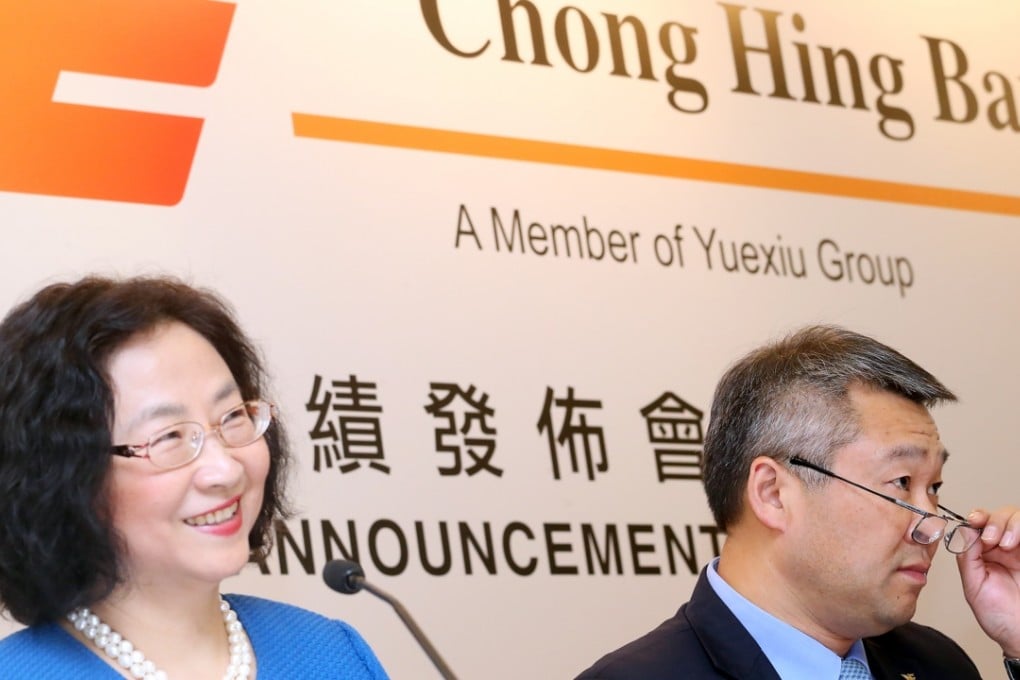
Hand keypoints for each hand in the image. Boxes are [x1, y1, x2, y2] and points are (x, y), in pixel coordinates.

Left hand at [956, 505, 1019, 656]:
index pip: (979, 524)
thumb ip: (967, 558)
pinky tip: (1013, 544)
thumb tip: (963, 532)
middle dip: (992, 520)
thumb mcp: (974, 586)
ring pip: (1017, 517)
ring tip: (1004, 544)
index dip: (976, 518)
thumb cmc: (999, 618)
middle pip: (999, 516)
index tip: (974, 521)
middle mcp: (1004, 549)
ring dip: (1008, 524)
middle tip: (990, 538)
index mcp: (984, 554)